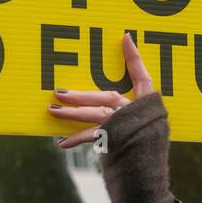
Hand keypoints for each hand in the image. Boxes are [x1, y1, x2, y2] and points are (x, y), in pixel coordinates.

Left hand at [48, 33, 153, 148]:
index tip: (125, 38)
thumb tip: (125, 48)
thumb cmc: (145, 133)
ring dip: (72, 113)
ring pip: (94, 116)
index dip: (134, 58)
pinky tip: (61, 142)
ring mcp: (122, 128)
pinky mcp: (113, 142)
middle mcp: (132, 114)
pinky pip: (92, 138)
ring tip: (52, 110)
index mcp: (145, 104)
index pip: (142, 77)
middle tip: (58, 92)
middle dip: (81, 95)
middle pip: (105, 98)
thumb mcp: (145, 109)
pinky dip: (77, 139)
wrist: (149, 164)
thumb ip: (133, 82)